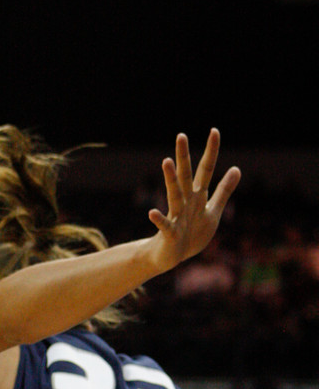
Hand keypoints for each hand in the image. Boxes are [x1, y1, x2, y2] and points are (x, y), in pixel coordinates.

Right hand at [148, 129, 239, 270]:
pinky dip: (159, 219)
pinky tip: (151, 213)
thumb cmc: (191, 234)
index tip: (214, 131)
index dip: (211, 152)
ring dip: (170, 180)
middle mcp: (185, 202)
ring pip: (174, 195)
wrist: (171, 257)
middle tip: (181, 135)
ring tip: (166, 161)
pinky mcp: (169, 233)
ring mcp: (176, 216)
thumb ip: (224, 190)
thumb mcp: (212, 211)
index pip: (205, 170)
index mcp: (197, 196)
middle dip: (184, 157)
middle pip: (186, 176)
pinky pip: (164, 225)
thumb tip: (237, 168)